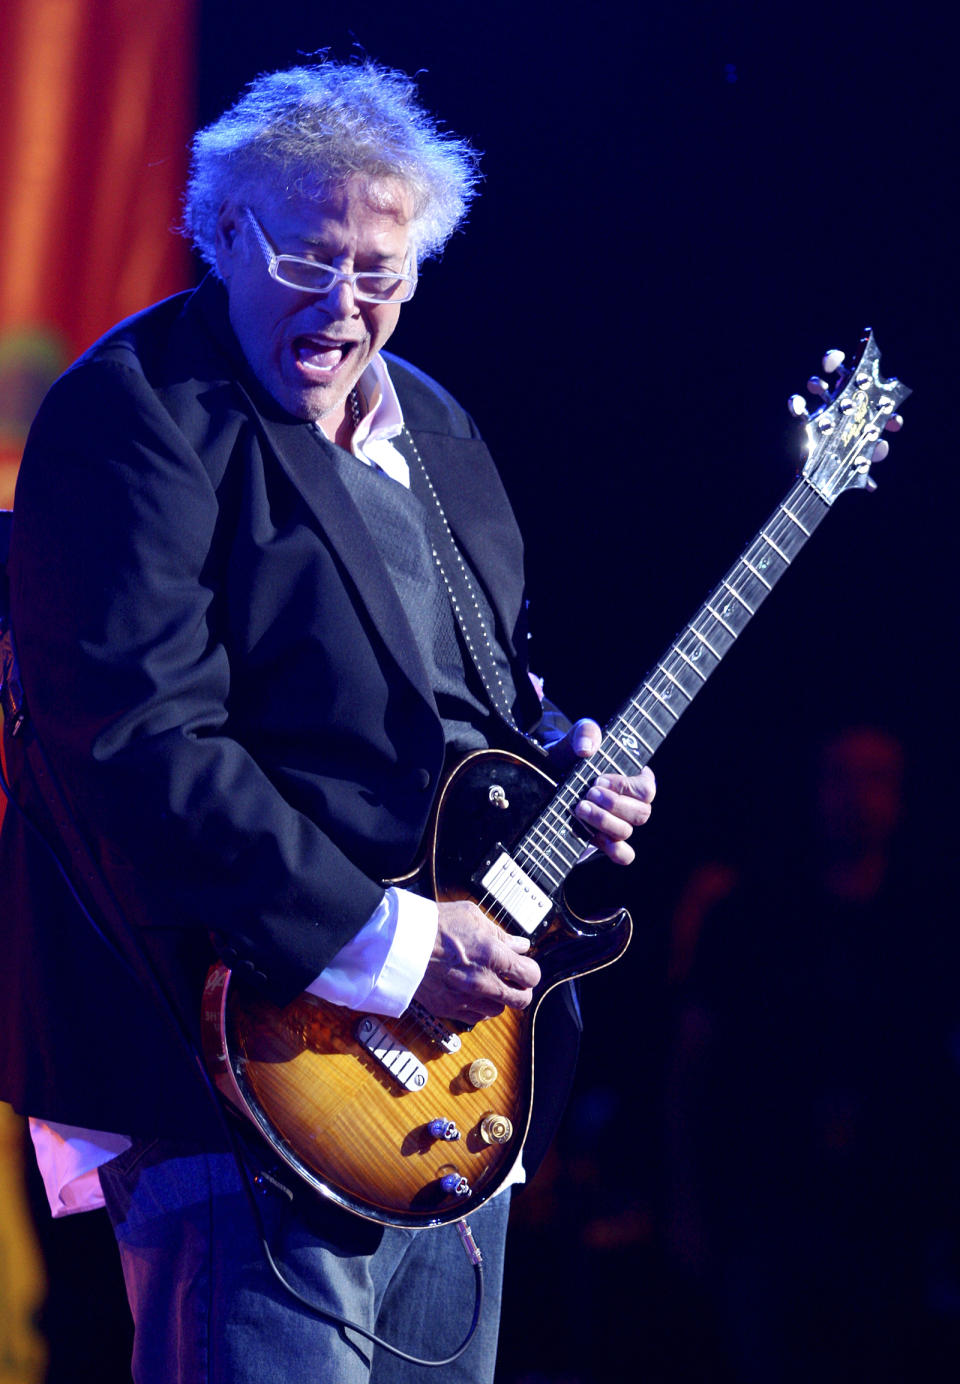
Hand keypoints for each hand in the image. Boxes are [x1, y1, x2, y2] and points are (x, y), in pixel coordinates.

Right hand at [413, 899, 540, 1024]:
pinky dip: (479, 1008)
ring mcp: (466, 998)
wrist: (400, 942)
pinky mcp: (449, 1009)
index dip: (530, 970)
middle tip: (513, 980)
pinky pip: (476, 1018)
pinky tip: (473, 993)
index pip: (531, 975)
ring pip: (499, 1010)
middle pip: (521, 1000)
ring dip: (499, 999)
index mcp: (493, 956)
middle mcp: (483, 982)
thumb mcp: (472, 917)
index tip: (524, 966)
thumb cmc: (433, 925)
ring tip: (489, 984)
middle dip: (521, 989)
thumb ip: (500, 934)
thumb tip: (519, 944)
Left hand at [550, 717, 655, 865]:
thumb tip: (587, 749)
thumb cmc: (573, 755)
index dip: (626, 786)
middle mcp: (630, 803)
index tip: (599, 778)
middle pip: (641, 813)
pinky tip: (594, 837)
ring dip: (604, 821)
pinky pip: (623, 856)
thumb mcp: (578, 736)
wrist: (550, 776)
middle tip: (589, 792)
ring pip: (627, 832)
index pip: (647, 788)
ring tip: (579, 807)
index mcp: (633, 779)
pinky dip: (614, 850)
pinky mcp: (604, 842)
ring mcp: (618, 824)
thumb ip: (586, 732)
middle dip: (614, 804)